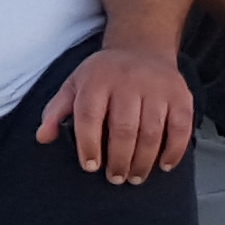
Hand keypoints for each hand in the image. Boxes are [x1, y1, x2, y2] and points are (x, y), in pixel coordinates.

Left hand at [37, 43, 195, 184]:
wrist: (142, 47)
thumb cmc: (104, 74)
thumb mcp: (74, 84)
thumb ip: (56, 111)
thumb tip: (43, 137)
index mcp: (97, 80)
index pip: (90, 115)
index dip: (89, 144)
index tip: (90, 166)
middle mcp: (128, 81)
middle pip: (124, 129)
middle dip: (119, 160)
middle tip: (115, 178)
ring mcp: (157, 87)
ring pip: (152, 132)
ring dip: (143, 161)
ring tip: (134, 176)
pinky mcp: (180, 95)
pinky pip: (181, 127)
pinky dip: (174, 150)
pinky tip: (164, 165)